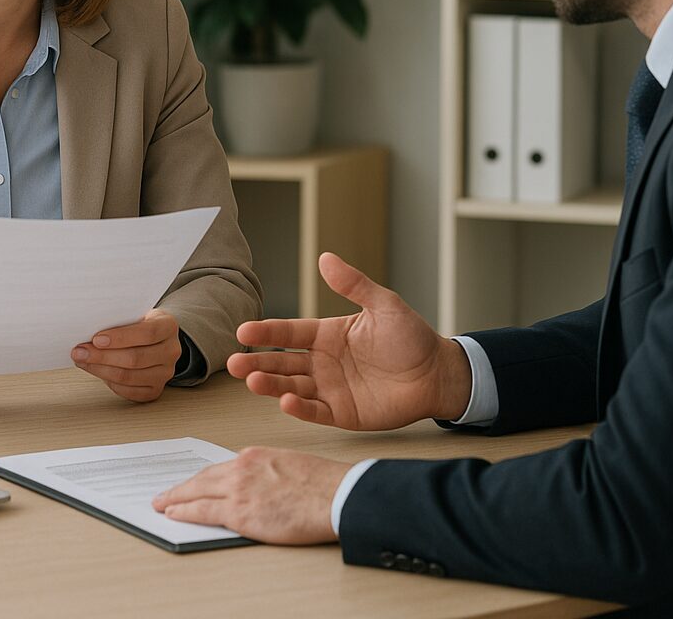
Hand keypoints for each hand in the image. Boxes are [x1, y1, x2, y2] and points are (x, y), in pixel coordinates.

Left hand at [71, 308, 180, 402]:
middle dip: (102, 356)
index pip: (147, 333)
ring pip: (129, 376)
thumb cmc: (141, 324)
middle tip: (80, 352)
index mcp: (168, 326)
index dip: (120, 337)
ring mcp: (165, 373)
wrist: (156, 338)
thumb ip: (119, 319)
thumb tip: (88, 330)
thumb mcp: (135, 313)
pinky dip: (110, 382)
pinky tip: (98, 372)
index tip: (96, 339)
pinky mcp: (155, 389)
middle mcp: (171, 351)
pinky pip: (130, 391)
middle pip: (135, 358)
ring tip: (83, 361)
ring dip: (101, 370)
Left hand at [153, 447, 348, 543]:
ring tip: (162, 503)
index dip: (203, 479)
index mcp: (255, 455)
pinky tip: (174, 514)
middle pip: (203, 478)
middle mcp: (242, 468)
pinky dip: (184, 512)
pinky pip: (203, 512)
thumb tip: (258, 488)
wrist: (335, 494)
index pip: (220, 468)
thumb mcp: (288, 465)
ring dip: (175, 498)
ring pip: (196, 492)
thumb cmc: (322, 483)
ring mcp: (239, 489)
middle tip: (165, 493)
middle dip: (181, 486)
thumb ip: (266, 473)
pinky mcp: (240, 512)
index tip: (194, 484)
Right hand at [229, 252, 471, 429]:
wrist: (438, 374)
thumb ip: (353, 284)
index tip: (244, 330)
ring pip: (292, 386)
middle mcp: (323, 362)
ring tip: (251, 381)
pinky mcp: (343, 413)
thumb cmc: (412, 338)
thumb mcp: (383, 304)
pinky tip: (285, 401)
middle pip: (283, 362)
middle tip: (234, 362)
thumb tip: (326, 257)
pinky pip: (315, 411)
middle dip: (258, 362)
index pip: (290, 332)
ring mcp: (331, 389)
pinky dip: (299, 408)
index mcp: (328, 335)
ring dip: (271, 385)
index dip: (267, 332)